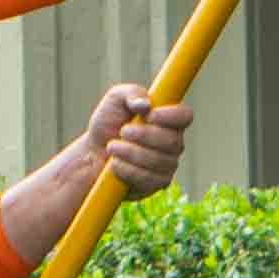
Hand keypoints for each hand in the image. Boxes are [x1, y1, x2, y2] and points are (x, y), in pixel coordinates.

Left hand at [82, 84, 191, 201]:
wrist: (93, 154)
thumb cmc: (108, 123)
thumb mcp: (115, 100)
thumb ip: (131, 93)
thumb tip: (145, 104)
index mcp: (168, 119)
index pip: (185, 116)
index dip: (172, 116)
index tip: (150, 115)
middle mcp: (173, 142)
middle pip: (173, 141)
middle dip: (144, 136)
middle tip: (123, 131)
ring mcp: (167, 165)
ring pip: (159, 161)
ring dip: (130, 153)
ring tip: (112, 147)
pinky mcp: (156, 184)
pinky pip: (148, 179)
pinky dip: (127, 170)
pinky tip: (115, 164)